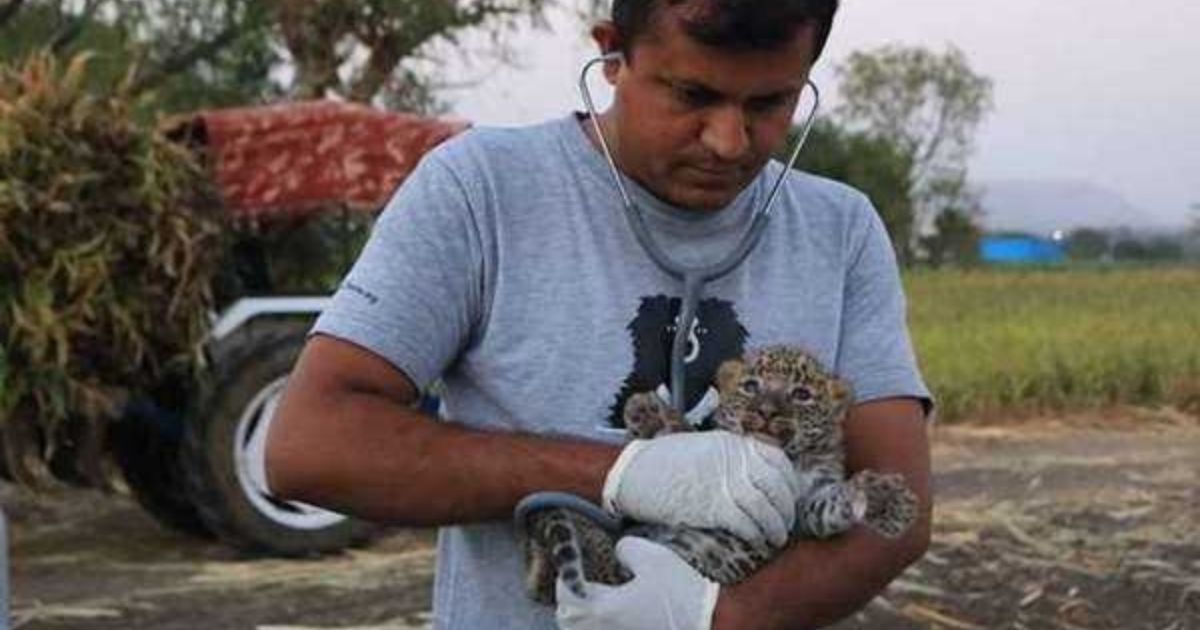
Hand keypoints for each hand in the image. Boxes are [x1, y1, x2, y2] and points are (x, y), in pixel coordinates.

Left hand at [556, 537, 718, 629]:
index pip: (566, 594)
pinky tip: (613, 614)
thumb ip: (627, 548)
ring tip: (596, 598)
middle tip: (581, 581)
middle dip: (569, 598)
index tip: (575, 564)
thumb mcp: (655, 559)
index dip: (567, 576)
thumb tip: (617, 551)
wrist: (714, 626)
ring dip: (581, 615)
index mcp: (603, 610)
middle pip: (567, 618)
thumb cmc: (683, 596)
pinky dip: (597, 626)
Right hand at [603, 432, 798, 547]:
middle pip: (776, 485)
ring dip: (775, 526)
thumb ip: (728, 457)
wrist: (633, 473)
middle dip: (786, 507)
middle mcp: (733, 460)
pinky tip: (757, 541)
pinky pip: (746, 523)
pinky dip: (756, 534)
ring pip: (765, 507)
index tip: (790, 496)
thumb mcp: (702, 447)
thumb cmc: (661, 462)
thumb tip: (750, 474)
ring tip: (776, 538)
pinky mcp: (712, 506)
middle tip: (786, 523)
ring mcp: (724, 482)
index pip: (776, 458)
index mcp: (731, 443)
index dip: (789, 480)